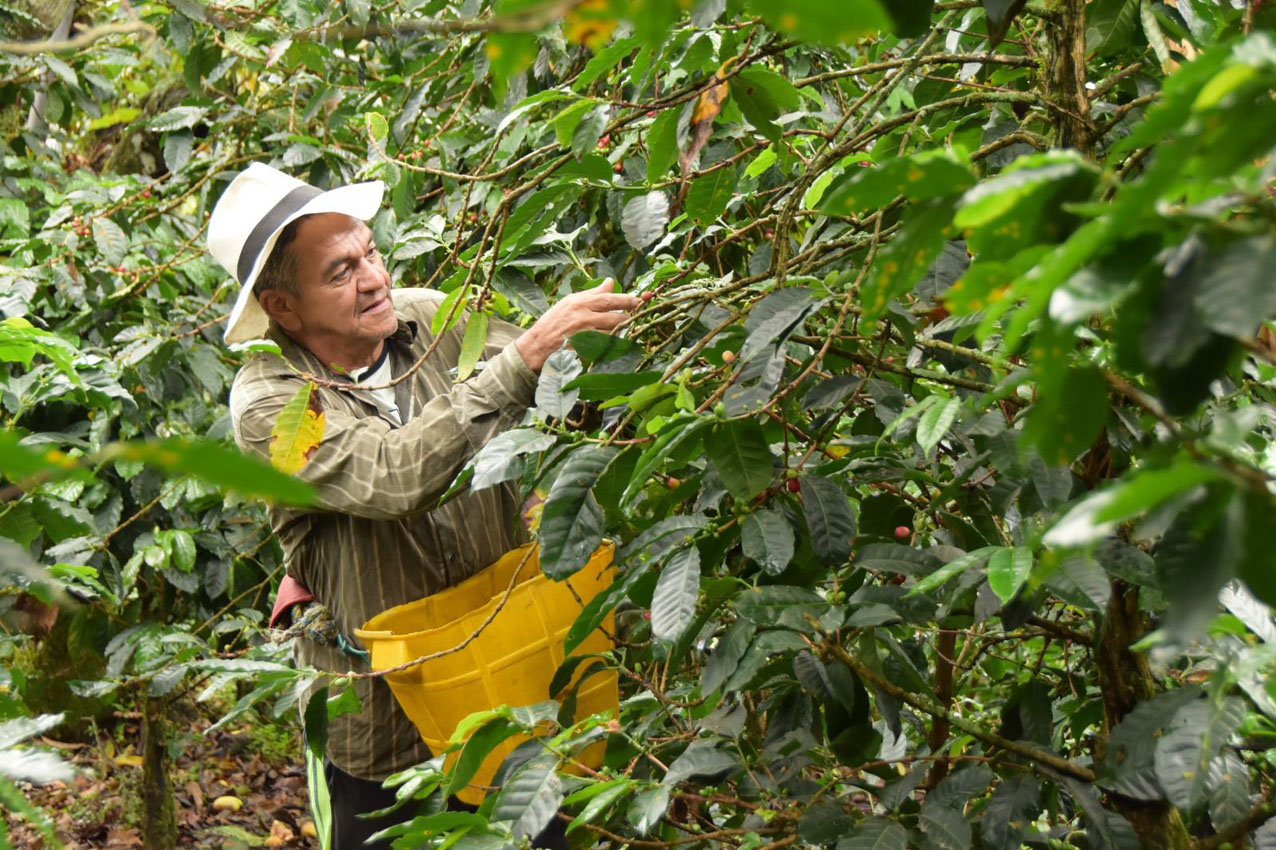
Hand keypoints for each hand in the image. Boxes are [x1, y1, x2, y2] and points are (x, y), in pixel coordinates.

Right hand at [514, 279, 640, 371]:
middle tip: (638, 316)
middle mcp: (583, 317)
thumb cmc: (554, 322)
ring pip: (613, 333)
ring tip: (624, 328)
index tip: (639, 300)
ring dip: (621, 331)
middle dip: (629, 317)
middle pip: (615, 317)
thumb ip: (592, 293)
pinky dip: (612, 343)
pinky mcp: (586, 350)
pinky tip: (614, 341)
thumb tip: (610, 282)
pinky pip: (606, 346)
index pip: (609, 299)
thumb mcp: (570, 302)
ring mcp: (585, 335)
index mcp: (580, 302)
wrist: (537, 346)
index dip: (626, 300)